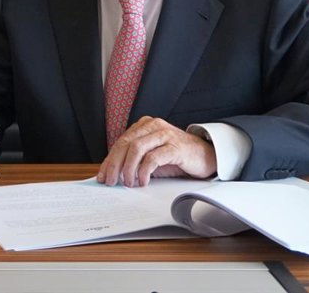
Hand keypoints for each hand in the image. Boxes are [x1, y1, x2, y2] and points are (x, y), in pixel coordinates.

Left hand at [97, 116, 215, 186]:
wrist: (206, 156)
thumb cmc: (177, 157)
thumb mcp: (152, 157)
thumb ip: (135, 160)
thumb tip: (114, 174)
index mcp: (144, 126)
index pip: (121, 142)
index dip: (109, 160)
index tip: (102, 175)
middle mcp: (153, 126)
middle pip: (126, 144)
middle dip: (115, 164)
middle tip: (111, 181)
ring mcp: (164, 134)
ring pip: (136, 148)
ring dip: (128, 168)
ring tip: (127, 182)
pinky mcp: (175, 147)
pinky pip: (153, 158)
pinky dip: (144, 171)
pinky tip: (142, 181)